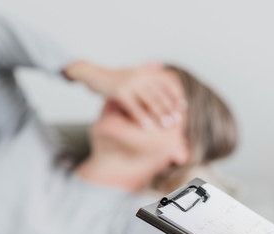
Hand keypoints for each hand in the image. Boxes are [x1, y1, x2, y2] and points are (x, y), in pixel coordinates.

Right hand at [63, 60, 185, 127]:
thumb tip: (160, 66)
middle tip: (176, 121)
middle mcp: (140, 75)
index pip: (166, 82)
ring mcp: (130, 83)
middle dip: (169, 108)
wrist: (91, 74)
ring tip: (165, 125)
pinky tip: (147, 127)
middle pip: (159, 93)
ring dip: (159, 114)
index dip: (175, 94)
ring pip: (149, 101)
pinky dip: (142, 118)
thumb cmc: (112, 77)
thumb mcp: (131, 71)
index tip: (182, 107)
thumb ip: (145, 70)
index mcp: (144, 71)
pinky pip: (134, 107)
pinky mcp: (120, 92)